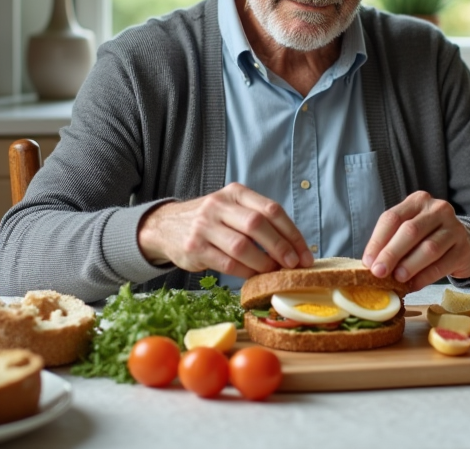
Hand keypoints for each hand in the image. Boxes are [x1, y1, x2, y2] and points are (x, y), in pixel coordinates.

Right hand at [137, 183, 314, 277]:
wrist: (165, 226)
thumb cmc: (210, 221)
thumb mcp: (231, 208)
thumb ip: (257, 221)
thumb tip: (293, 249)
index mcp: (235, 192)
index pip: (271, 210)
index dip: (292, 233)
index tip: (304, 254)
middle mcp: (219, 205)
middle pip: (258, 225)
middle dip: (281, 247)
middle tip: (294, 265)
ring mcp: (204, 226)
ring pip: (242, 246)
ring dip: (264, 263)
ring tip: (274, 272)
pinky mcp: (194, 248)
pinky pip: (227, 263)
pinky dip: (246, 272)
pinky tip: (254, 276)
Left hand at [361, 191, 469, 291]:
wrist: (463, 245)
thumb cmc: (427, 238)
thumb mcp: (409, 232)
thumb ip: (391, 242)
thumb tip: (371, 264)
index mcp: (417, 201)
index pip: (392, 218)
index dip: (378, 240)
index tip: (368, 262)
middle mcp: (437, 209)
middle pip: (410, 231)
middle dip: (391, 253)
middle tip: (379, 272)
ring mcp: (454, 227)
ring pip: (428, 248)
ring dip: (409, 266)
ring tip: (397, 279)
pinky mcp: (463, 248)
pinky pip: (442, 265)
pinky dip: (425, 277)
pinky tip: (413, 285)